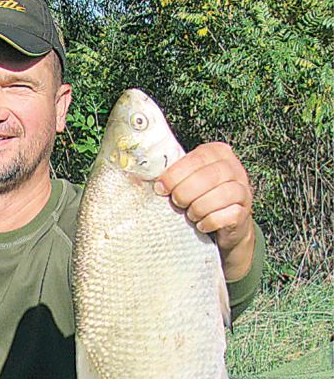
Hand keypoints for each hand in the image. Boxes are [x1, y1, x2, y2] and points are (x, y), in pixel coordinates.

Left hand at [156, 142, 255, 280]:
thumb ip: (170, 175)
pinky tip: (201, 225)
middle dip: (185, 193)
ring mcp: (243, 190)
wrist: (223, 225)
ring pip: (219, 196)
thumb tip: (135, 177)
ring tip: (190, 215)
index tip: (160, 188)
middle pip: (208, 177)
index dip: (175, 175)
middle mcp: (234, 168)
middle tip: (177, 204)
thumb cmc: (197, 198)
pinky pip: (226, 216)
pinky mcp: (244, 212)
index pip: (196, 159)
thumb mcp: (185, 182)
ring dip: (197, 209)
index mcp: (217, 153)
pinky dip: (209, 222)